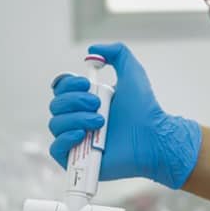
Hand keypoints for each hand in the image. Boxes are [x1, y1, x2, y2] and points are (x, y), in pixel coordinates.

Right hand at [49, 42, 201, 188]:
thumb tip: (92, 50)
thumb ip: (117, 53)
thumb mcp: (133, 72)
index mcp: (86, 100)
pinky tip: (83, 134)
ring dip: (76, 118)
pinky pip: (55, 148)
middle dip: (74, 100)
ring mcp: (77, 140)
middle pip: (55, 105)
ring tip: (101, 122)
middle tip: (99, 103)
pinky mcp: (78, 159)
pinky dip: (65, 139)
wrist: (154, 137)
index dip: (68, 84)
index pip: (60, 88)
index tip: (86, 83)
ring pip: (55, 124)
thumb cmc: (145, 109)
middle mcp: (78, 119)